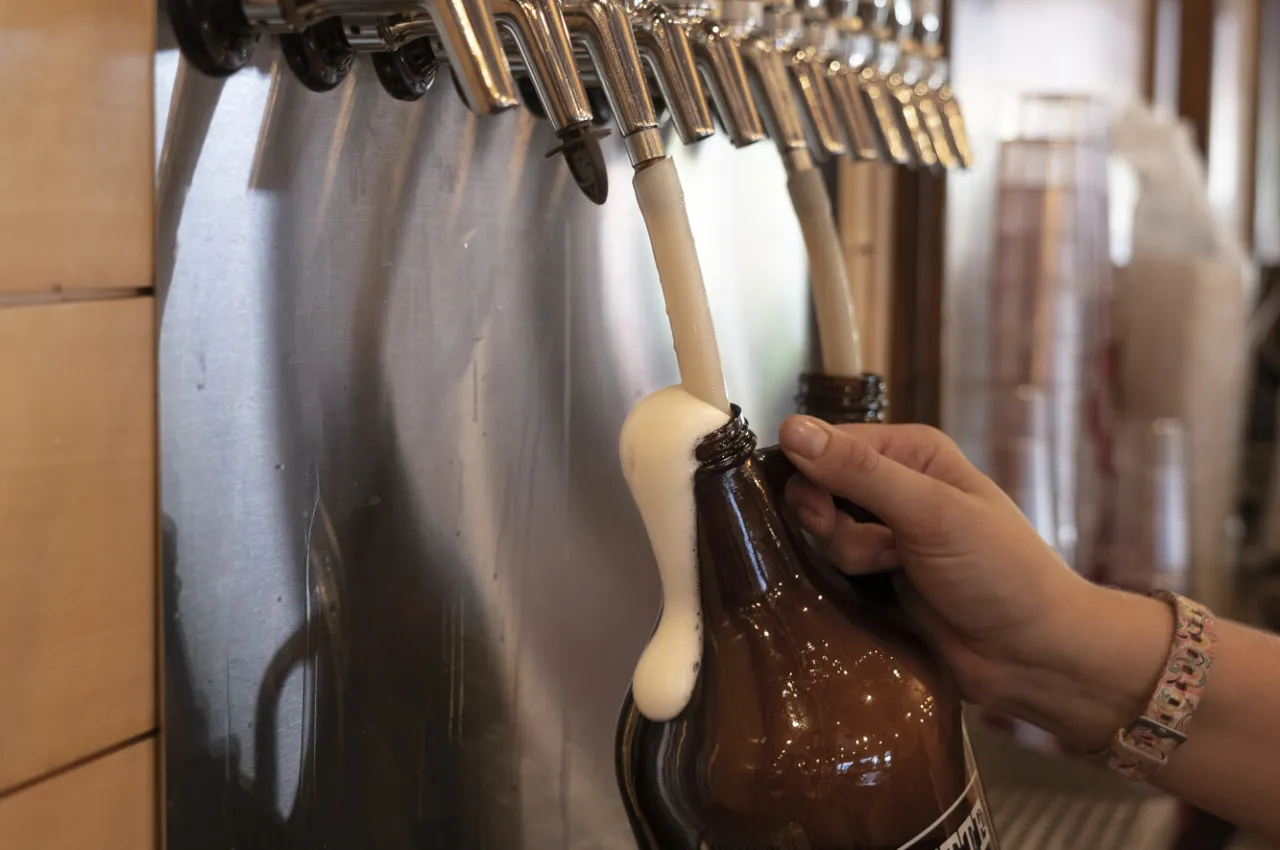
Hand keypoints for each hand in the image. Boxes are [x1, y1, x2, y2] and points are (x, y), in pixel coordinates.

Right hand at [778, 415, 1096, 711]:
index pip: (830, 443)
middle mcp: (896, 484)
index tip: (820, 513)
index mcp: (912, 452)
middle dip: (828, 521)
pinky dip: (847, 580)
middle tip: (863, 549)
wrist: (1032, 656)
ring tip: (888, 571)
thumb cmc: (998, 573)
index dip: (813, 474)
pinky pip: (834, 566)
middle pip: (819, 487)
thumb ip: (859, 472)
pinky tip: (880, 589)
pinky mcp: (880, 576)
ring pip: (823, 532)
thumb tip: (790, 428)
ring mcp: (887, 532)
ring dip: (845, 555)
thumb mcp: (929, 512)